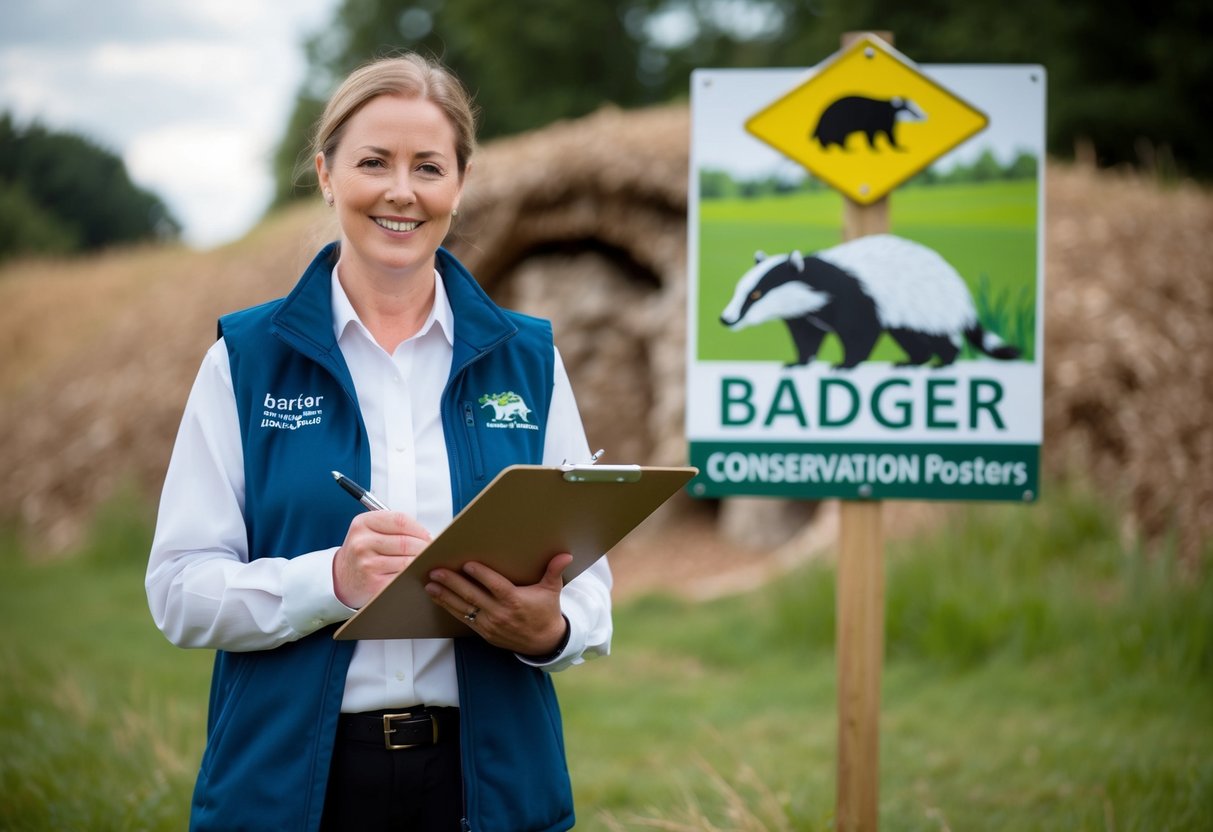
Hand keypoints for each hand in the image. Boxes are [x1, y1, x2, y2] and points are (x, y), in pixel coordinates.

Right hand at [333, 511, 431, 608]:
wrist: (341, 577)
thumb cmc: (362, 552)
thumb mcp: (369, 530)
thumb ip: (393, 526)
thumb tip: (427, 535)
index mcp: (362, 524)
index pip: (400, 520)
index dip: (419, 528)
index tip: (428, 536)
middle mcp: (362, 543)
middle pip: (406, 542)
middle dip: (425, 547)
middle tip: (432, 551)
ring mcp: (367, 564)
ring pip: (407, 561)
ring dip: (421, 562)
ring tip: (425, 561)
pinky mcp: (374, 584)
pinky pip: (403, 577)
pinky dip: (413, 575)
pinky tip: (415, 573)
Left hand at [424, 553, 572, 655]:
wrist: (544, 643)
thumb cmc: (546, 611)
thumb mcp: (552, 591)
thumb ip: (554, 571)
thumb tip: (566, 555)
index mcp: (515, 601)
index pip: (495, 586)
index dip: (481, 575)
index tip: (466, 564)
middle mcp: (500, 613)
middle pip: (472, 596)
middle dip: (452, 583)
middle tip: (436, 572)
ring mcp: (490, 625)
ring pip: (463, 609)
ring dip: (445, 596)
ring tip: (430, 585)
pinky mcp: (484, 632)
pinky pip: (463, 619)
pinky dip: (450, 608)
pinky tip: (438, 598)